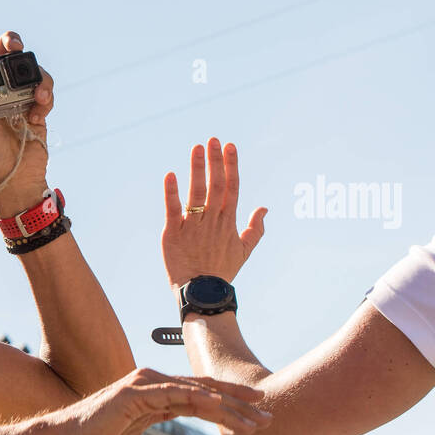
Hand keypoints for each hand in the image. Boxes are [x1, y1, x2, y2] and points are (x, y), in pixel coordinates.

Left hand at [0, 31, 53, 217]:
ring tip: (37, 97)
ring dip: (36, 75)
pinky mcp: (38, 104)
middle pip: (4, 52)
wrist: (17, 177)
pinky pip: (45, 87)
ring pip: (29, 67)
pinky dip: (45, 97)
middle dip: (10, 42)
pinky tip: (38, 116)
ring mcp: (19, 94)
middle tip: (15, 45)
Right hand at [51, 367, 270, 434]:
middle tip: (268, 413)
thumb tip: (176, 413)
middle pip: (205, 389)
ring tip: (255, 418)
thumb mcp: (136, 425)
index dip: (230, 400)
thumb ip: (158, 414)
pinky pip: (173, 395)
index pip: (200, 392)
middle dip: (239, 402)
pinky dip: (198, 398)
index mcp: (155, 388)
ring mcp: (144, 384)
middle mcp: (152, 380)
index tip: (256, 411)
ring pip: (196, 392)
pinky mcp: (134, 394)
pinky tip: (220, 406)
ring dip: (229, 406)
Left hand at [161, 137, 266, 287]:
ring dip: (197, 169)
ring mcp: (192, 226)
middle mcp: (212, 220)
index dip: (231, 165)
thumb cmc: (221, 272)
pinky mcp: (173, 234)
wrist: (202, 294)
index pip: (232, 187)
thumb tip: (265, 208)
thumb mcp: (244, 251)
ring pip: (197, 193)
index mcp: (228, 221)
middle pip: (216, 185)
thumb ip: (256, 229)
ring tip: (197, 148)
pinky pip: (172, 209)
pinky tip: (170, 175)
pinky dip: (171, 192)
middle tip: (213, 140)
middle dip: (215, 161)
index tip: (230, 146)